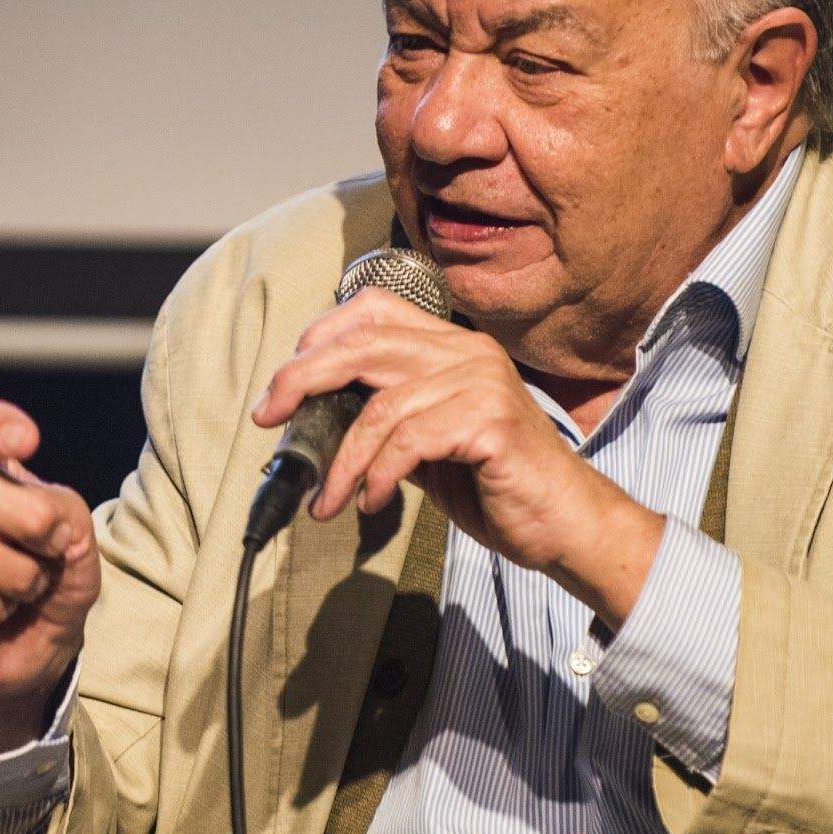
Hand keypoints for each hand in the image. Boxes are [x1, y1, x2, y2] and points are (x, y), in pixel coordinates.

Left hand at [249, 290, 665, 624]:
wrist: (563, 524)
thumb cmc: (493, 486)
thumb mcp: (426, 448)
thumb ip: (382, 423)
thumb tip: (314, 421)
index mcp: (452, 346)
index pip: (375, 310)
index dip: (321, 334)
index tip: (283, 383)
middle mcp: (467, 352)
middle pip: (365, 344)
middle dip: (304, 378)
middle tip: (268, 418)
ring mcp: (481, 382)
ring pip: (381, 407)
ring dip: (341, 461)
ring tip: (326, 502)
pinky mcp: (490, 421)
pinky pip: (410, 441)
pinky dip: (379, 475)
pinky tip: (371, 504)